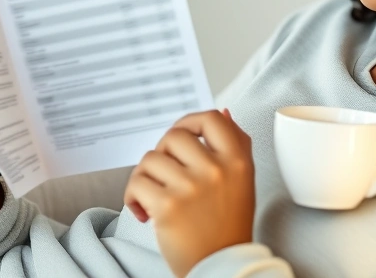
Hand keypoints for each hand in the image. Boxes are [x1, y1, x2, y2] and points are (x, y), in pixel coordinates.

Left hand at [123, 108, 255, 277]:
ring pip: (151, 158)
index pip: (210, 119)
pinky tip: (144, 211)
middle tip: (165, 175)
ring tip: (154, 196)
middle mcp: (216, 170)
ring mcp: (191, 187)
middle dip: (163, 153)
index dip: (189, 123)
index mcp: (237, 162)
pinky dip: (133, 197)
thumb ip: (236, 145)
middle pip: (174, 136)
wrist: (220, 267)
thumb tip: (223, 113)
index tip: (182, 137)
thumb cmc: (228, 227)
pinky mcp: (167, 206)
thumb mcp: (242, 182)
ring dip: (146, 177)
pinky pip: (137, 183)